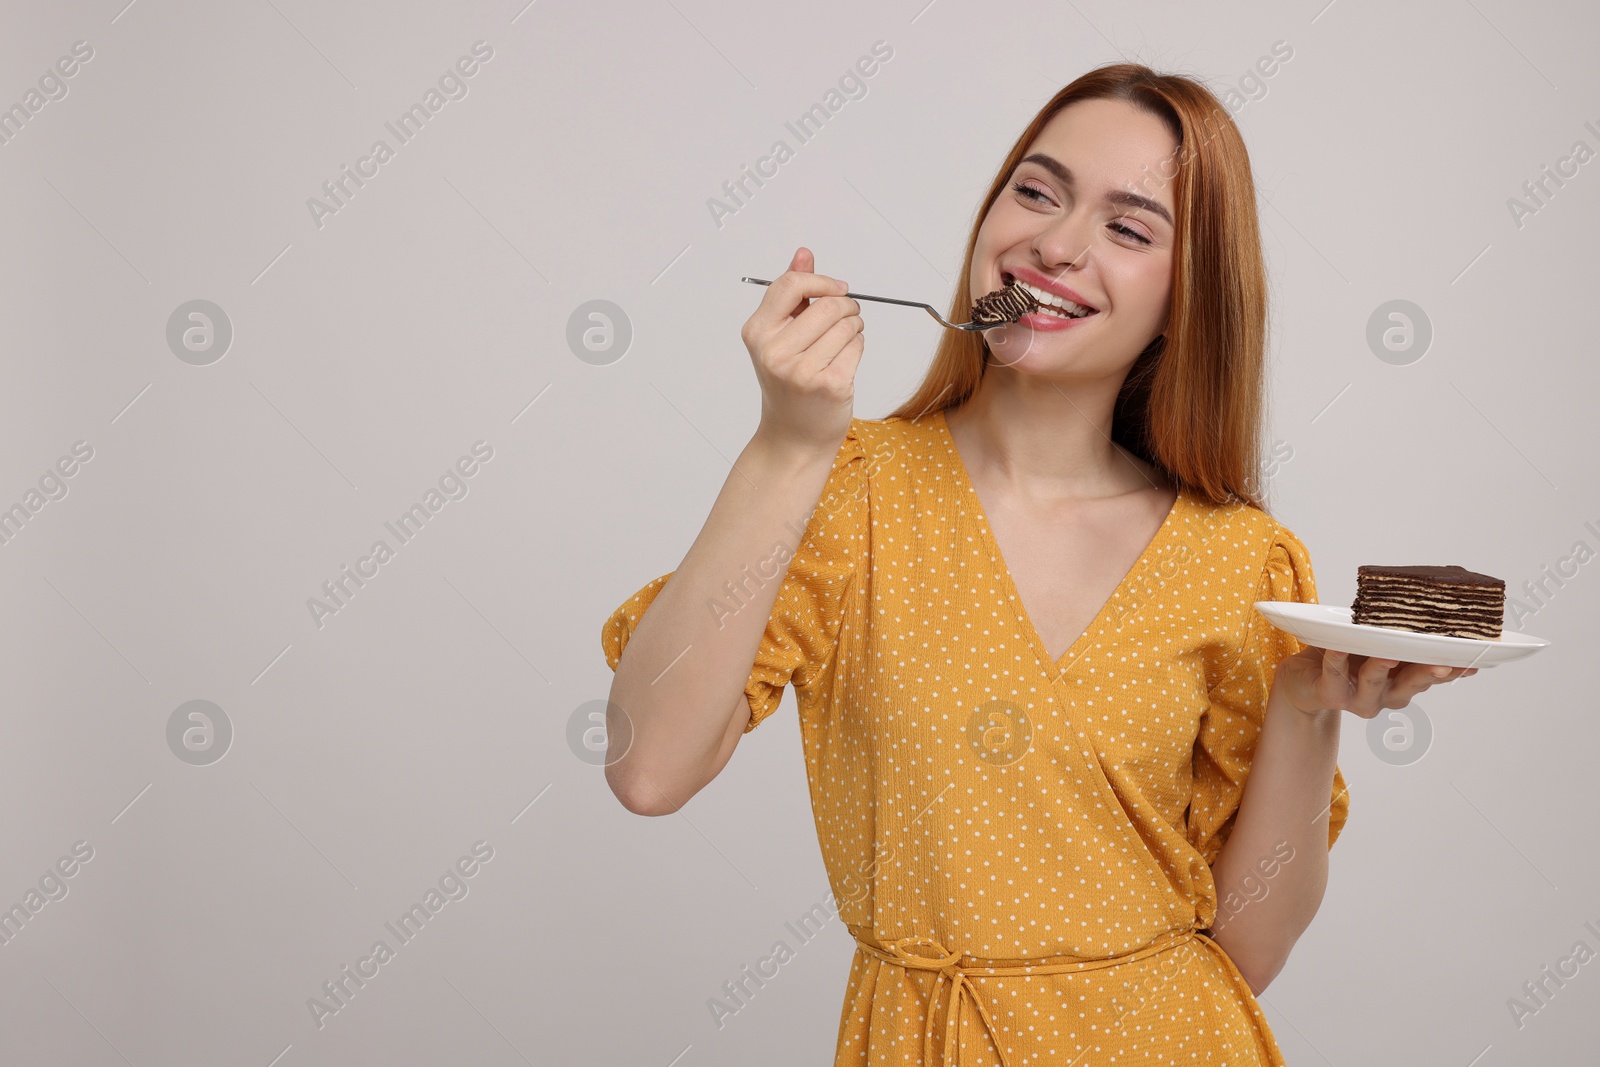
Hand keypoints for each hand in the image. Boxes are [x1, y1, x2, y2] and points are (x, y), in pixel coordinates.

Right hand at [742, 246, 863, 456]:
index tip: (838, 288)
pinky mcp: (830, 385)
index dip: (821, 281)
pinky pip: (857, 346)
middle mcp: (775, 352)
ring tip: (843, 343)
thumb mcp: (781, 336)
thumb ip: (793, 292)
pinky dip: (858, 348)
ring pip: (847, 325)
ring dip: (855, 328)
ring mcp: (801, 371)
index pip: (790, 285)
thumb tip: (804, 253)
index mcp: (757, 333)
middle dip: (847, 307)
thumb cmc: (789, 382)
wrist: (794, 435)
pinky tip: (845, 361)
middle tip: (848, 317)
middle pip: (828, 305)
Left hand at [1274, 646, 1478, 717]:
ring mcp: (1360, 698)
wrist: (1303, 681)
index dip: (1455, 670)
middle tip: (1442, 663)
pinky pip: (1335, 675)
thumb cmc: (1346, 657)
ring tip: (1389, 654)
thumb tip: (1430, 605)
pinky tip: (1339, 648)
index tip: (1476, 661)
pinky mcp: (1332, 695)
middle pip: (1412, 685)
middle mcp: (1387, 694)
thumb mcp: (1377, 644)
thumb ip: (1401, 635)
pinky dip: (1337, 660)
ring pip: (1375, 682)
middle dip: (1427, 673)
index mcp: (1403, 681)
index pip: (1434, 676)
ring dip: (1383, 668)